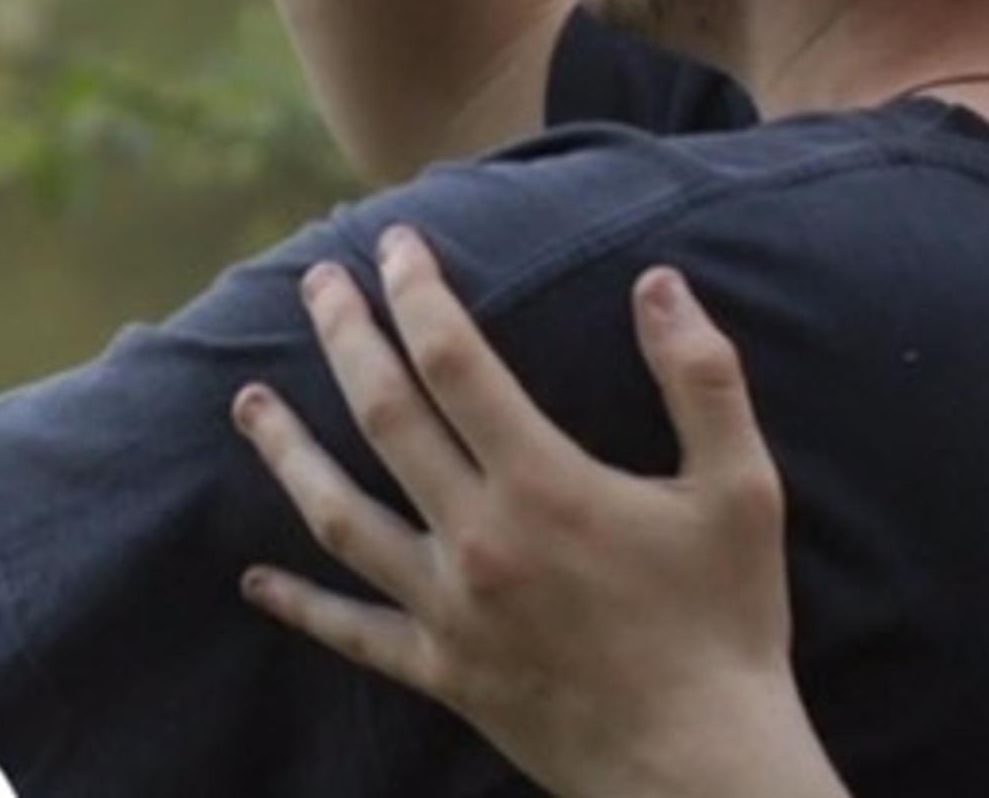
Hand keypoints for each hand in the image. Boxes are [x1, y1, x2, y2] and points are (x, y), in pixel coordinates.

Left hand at [230, 229, 846, 797]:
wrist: (700, 768)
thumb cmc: (727, 626)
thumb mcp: (741, 491)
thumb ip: (701, 379)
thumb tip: (659, 281)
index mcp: (544, 486)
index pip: (455, 362)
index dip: (418, 293)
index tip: (395, 243)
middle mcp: (478, 541)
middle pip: (383, 418)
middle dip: (344, 339)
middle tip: (314, 282)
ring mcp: (449, 611)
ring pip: (339, 517)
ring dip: (288, 453)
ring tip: (248, 402)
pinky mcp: (442, 672)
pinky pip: (352, 632)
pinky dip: (300, 603)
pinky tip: (256, 578)